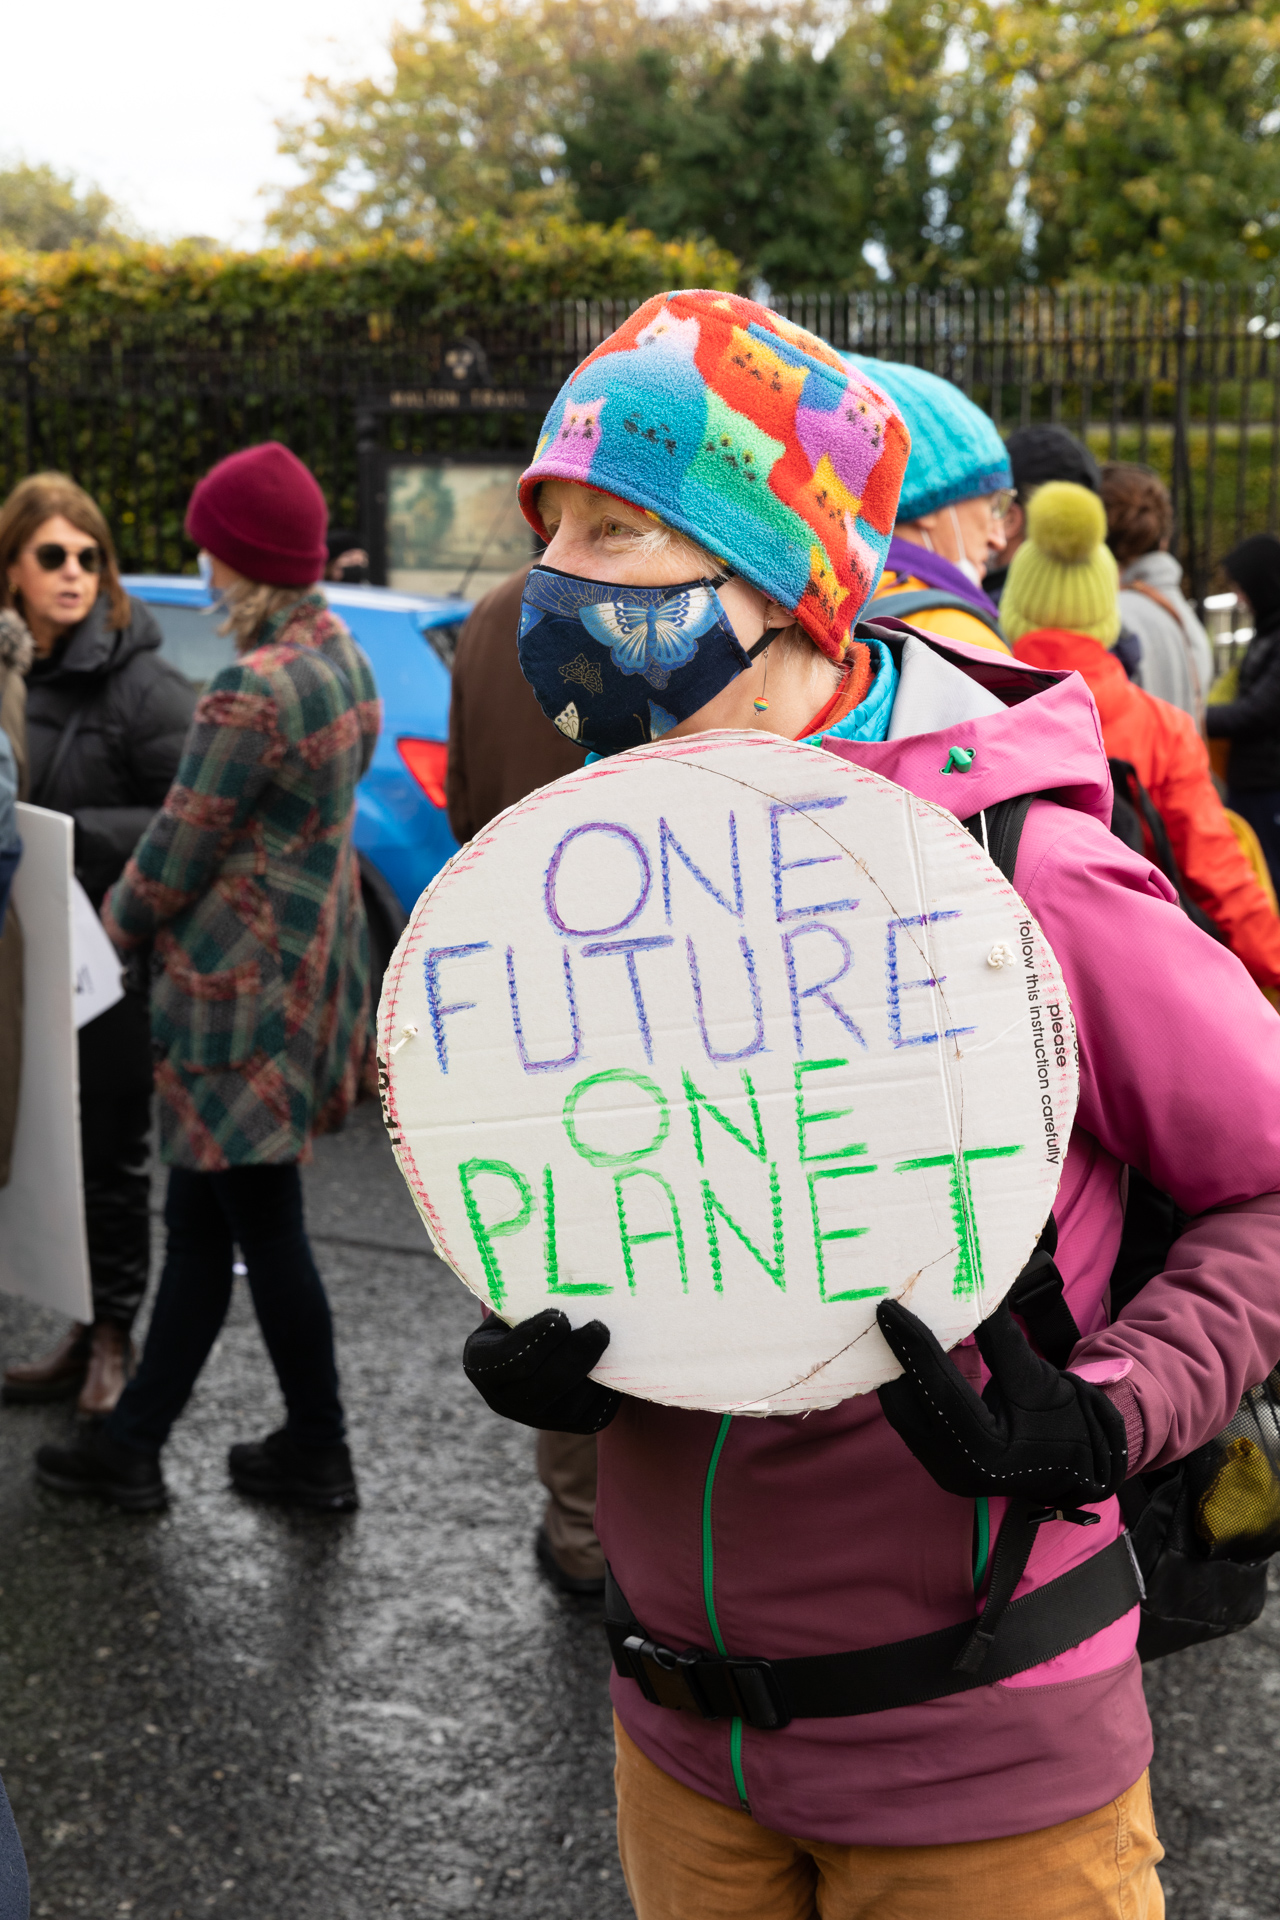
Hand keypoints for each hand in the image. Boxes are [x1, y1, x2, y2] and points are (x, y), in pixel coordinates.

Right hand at [463, 1308, 619, 1433]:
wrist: (542, 1342)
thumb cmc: (527, 1310)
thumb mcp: (515, 1302)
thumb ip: (529, 1300)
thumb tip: (564, 1284)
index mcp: (482, 1364)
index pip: (506, 1360)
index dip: (534, 1341)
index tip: (560, 1317)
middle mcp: (504, 1400)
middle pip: (540, 1389)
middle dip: (572, 1358)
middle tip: (598, 1329)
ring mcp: (537, 1418)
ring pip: (569, 1406)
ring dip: (593, 1372)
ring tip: (606, 1337)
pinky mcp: (571, 1425)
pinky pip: (593, 1414)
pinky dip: (607, 1389)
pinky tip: (614, 1360)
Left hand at [875, 1296, 1126, 1507]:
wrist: (1081, 1465)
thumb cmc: (1066, 1423)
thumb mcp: (1034, 1376)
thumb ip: (999, 1337)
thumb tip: (974, 1285)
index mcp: (983, 1451)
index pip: (937, 1390)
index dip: (912, 1346)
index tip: (888, 1309)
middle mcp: (954, 1468)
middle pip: (907, 1404)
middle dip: (893, 1357)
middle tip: (884, 1312)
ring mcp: (942, 1470)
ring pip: (902, 1412)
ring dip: (896, 1371)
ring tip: (889, 1328)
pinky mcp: (938, 1462)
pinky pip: (911, 1418)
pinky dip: (907, 1387)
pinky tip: (903, 1356)